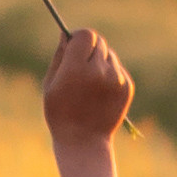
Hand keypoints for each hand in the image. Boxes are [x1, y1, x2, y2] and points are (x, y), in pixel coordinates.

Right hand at [42, 26, 132, 147]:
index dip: (79, 38)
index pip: (85, 35)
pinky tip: (100, 92)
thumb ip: (59, 56)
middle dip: (89, 49)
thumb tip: (65, 34)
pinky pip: (117, 69)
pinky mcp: (127, 87)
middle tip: (80, 65)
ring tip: (90, 84)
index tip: (74, 45)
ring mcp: (116, 79)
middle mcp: (99, 71)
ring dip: (99, 62)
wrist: (84, 141)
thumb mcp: (50, 85)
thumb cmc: (60, 113)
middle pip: (98, 42)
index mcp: (76, 69)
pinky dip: (109, 75)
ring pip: (109, 55)